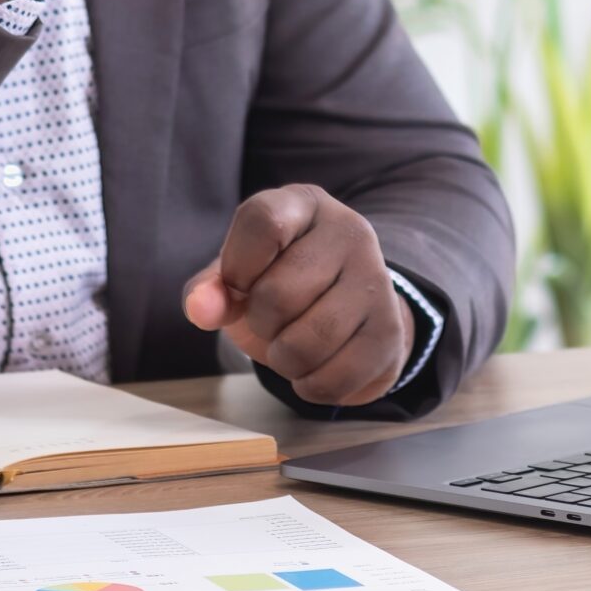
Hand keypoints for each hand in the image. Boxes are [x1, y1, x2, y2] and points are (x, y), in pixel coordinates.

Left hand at [182, 185, 413, 405]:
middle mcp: (350, 231)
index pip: (263, 223)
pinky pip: (334, 379)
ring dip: (284, 359)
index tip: (240, 286)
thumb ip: (210, 288)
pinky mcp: (390, 331)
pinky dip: (310, 386)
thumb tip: (201, 309)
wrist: (344, 314)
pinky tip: (314, 366)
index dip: (237, 267)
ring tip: (291, 343)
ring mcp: (377, 280)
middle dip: (261, 322)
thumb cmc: (280, 282)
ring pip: (307, 343)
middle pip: (278, 294)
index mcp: (304, 204)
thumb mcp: (239, 275)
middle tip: (273, 319)